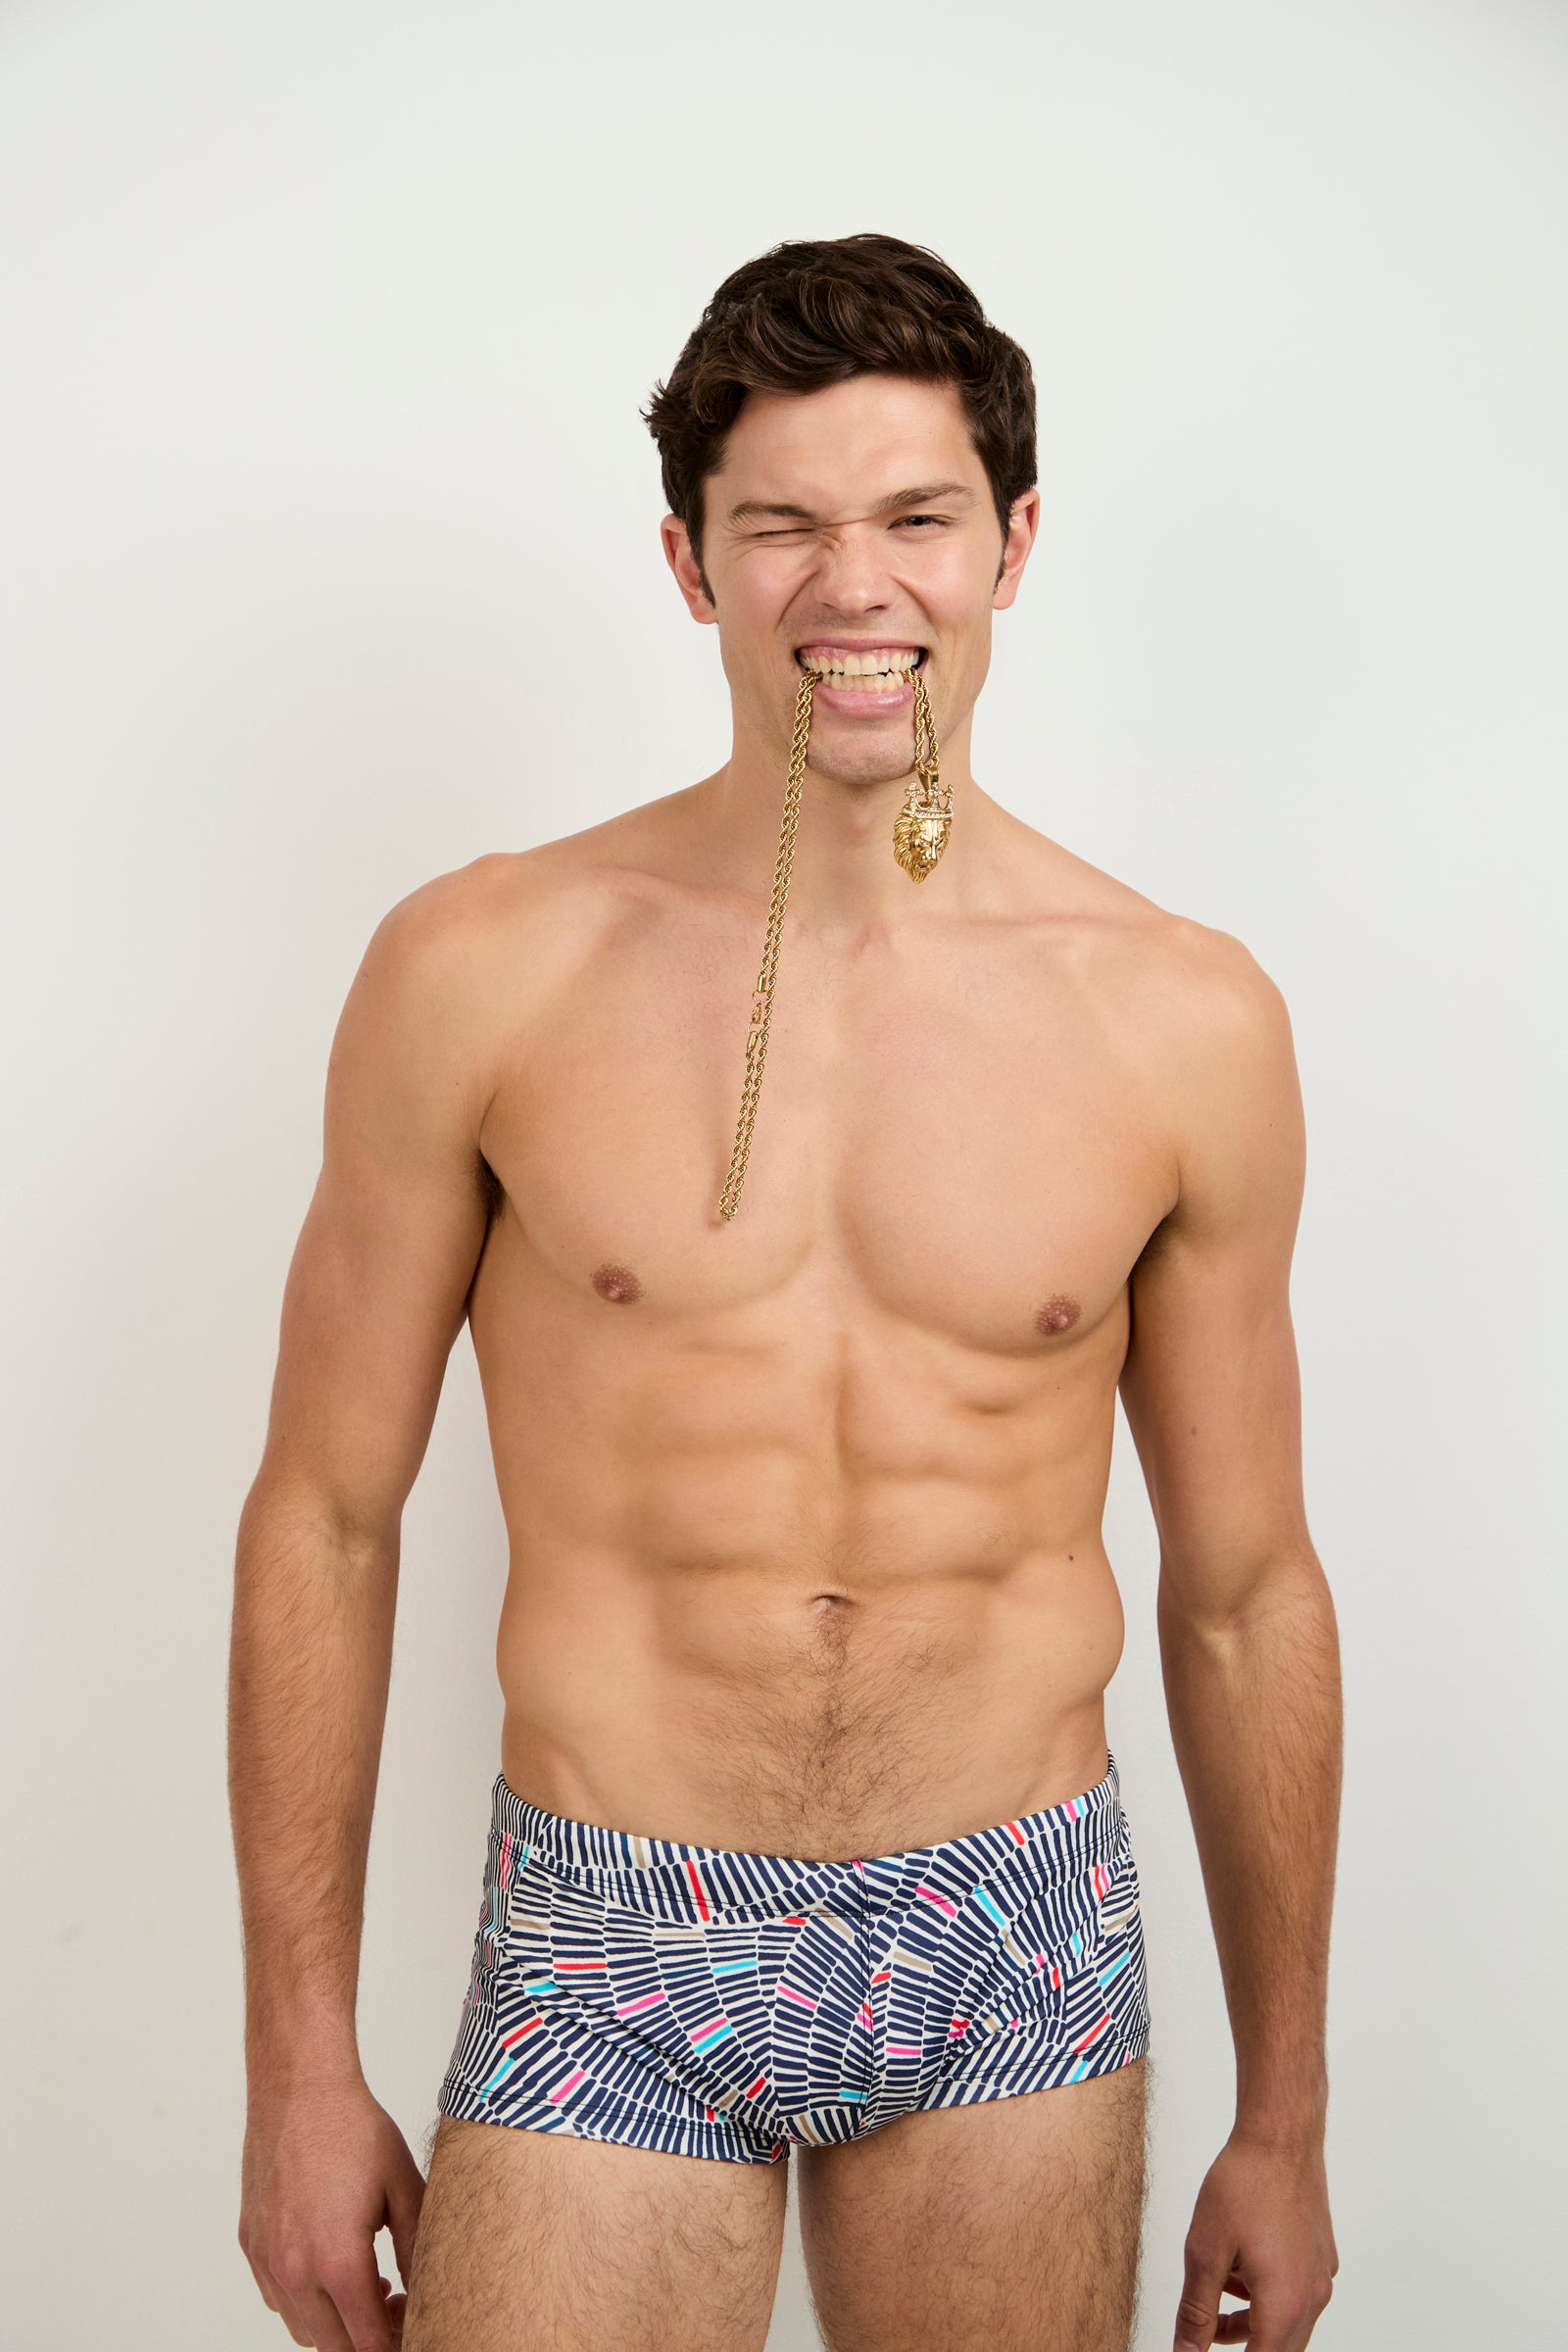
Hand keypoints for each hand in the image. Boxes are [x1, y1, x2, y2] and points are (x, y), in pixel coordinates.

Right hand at [240, 2069, 425, 2348]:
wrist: (299, 2087)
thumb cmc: (353, 2129)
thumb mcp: (404, 2187)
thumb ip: (418, 2249)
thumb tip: (429, 2290)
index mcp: (336, 2262)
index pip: (369, 2342)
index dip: (399, 2342)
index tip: (416, 2325)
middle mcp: (294, 2270)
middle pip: (334, 2346)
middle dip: (369, 2336)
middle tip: (397, 2302)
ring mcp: (267, 2260)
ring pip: (302, 2328)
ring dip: (336, 2323)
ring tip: (368, 2285)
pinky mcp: (251, 2245)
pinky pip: (278, 2299)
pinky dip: (305, 2300)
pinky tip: (331, 2266)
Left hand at [1174, 2126, 1337, 2349]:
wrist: (1281, 2136)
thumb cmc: (1244, 2184)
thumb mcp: (1205, 2251)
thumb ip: (1195, 2310)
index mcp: (1285, 2304)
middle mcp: (1312, 2297)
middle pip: (1279, 2349)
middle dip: (1242, 2346)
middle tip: (1206, 2331)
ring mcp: (1321, 2275)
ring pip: (1288, 2322)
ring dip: (1252, 2321)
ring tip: (1216, 2293)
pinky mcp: (1321, 2255)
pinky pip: (1297, 2293)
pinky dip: (1269, 2295)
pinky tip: (1240, 2267)